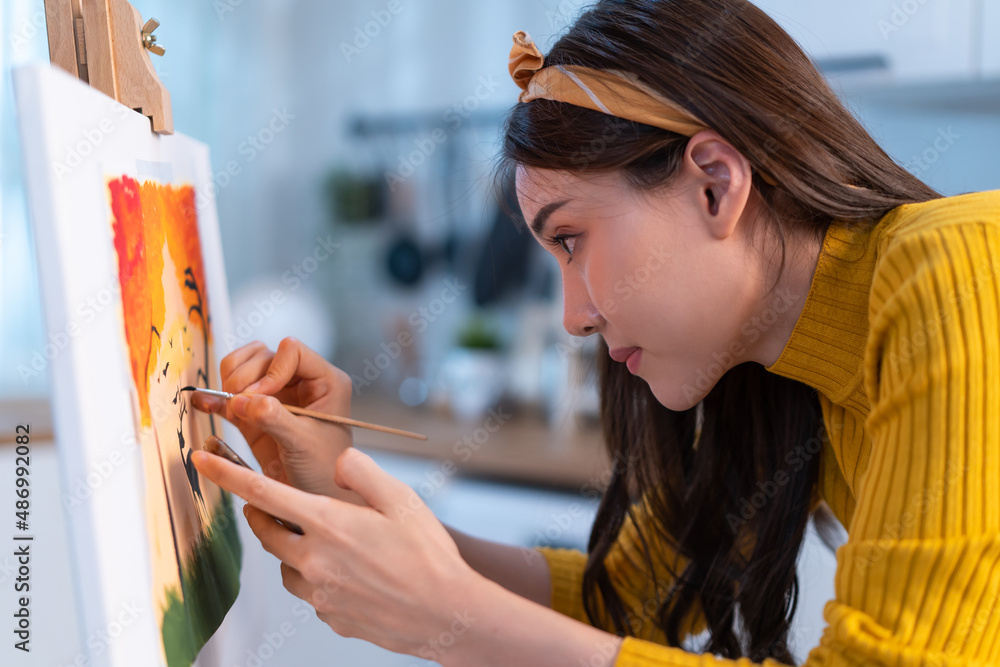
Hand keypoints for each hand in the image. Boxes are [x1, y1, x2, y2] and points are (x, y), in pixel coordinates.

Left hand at [191, 446, 487, 661]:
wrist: (447, 614)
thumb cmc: (428, 555)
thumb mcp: (401, 498)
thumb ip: (361, 471)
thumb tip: (336, 463)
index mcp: (328, 524)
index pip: (262, 493)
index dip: (227, 474)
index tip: (201, 460)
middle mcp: (314, 560)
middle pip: (266, 532)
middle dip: (261, 513)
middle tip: (272, 503)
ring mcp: (319, 594)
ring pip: (287, 565)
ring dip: (295, 548)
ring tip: (333, 542)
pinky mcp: (329, 616)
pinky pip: (310, 591)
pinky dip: (319, 577)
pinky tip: (354, 573)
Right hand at [192, 337, 353, 497]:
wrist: (314, 498)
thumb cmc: (324, 470)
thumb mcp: (303, 443)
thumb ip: (275, 418)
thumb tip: (242, 399)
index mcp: (325, 381)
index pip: (292, 351)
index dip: (272, 370)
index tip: (262, 398)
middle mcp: (301, 382)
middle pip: (263, 356)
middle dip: (246, 378)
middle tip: (241, 406)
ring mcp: (276, 396)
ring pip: (244, 368)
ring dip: (230, 384)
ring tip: (231, 409)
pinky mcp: (255, 414)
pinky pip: (231, 396)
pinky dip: (216, 398)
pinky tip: (203, 403)